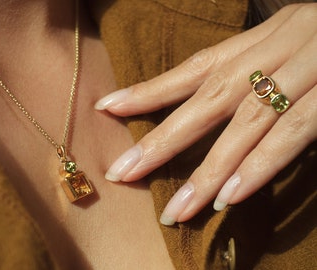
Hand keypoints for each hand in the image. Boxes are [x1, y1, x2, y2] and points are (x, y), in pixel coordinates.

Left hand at [94, 4, 316, 224]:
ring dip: (208, 171)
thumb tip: (198, 110)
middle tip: (123, 173)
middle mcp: (270, 56)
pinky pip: (293, 135)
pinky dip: (260, 167)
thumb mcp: (272, 50)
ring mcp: (303, 75)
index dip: (147, 89)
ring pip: (243, 126)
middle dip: (161, 140)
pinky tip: (229, 197)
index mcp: (252, 45)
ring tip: (177, 210)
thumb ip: (239, 76)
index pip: (188, 70)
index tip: (108, 107)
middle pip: (204, 102)